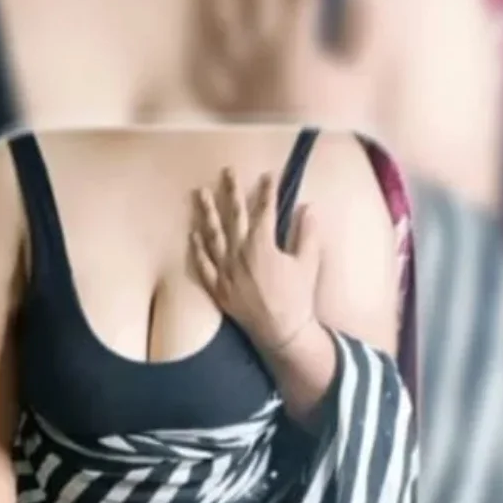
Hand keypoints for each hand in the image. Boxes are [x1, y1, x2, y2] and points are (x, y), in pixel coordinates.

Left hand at [185, 0, 362, 119]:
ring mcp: (236, 82)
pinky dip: (197, 61)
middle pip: (250, 2)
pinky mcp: (225, 109)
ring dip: (208, 0)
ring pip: (216, 34)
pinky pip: (204, 81)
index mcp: (293, 44)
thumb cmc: (340, 126)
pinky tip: (193, 44)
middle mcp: (257, 56)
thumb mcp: (363, 78)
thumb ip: (363, 31)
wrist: (305, 172)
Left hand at [190, 169, 320, 357]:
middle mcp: (240, 254)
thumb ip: (307, 234)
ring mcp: (226, 271)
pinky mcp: (218, 288)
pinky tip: (193, 235)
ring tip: (201, 194)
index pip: (265, 211)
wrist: (282, 332)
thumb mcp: (308, 263)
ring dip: (207, 213)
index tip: (268, 174)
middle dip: (232, 191)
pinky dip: (198, 249)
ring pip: (213, 236)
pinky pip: (204, 265)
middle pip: (235, 216)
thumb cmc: (298, 297)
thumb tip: (309, 208)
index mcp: (263, 245)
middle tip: (227, 171)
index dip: (267, 191)